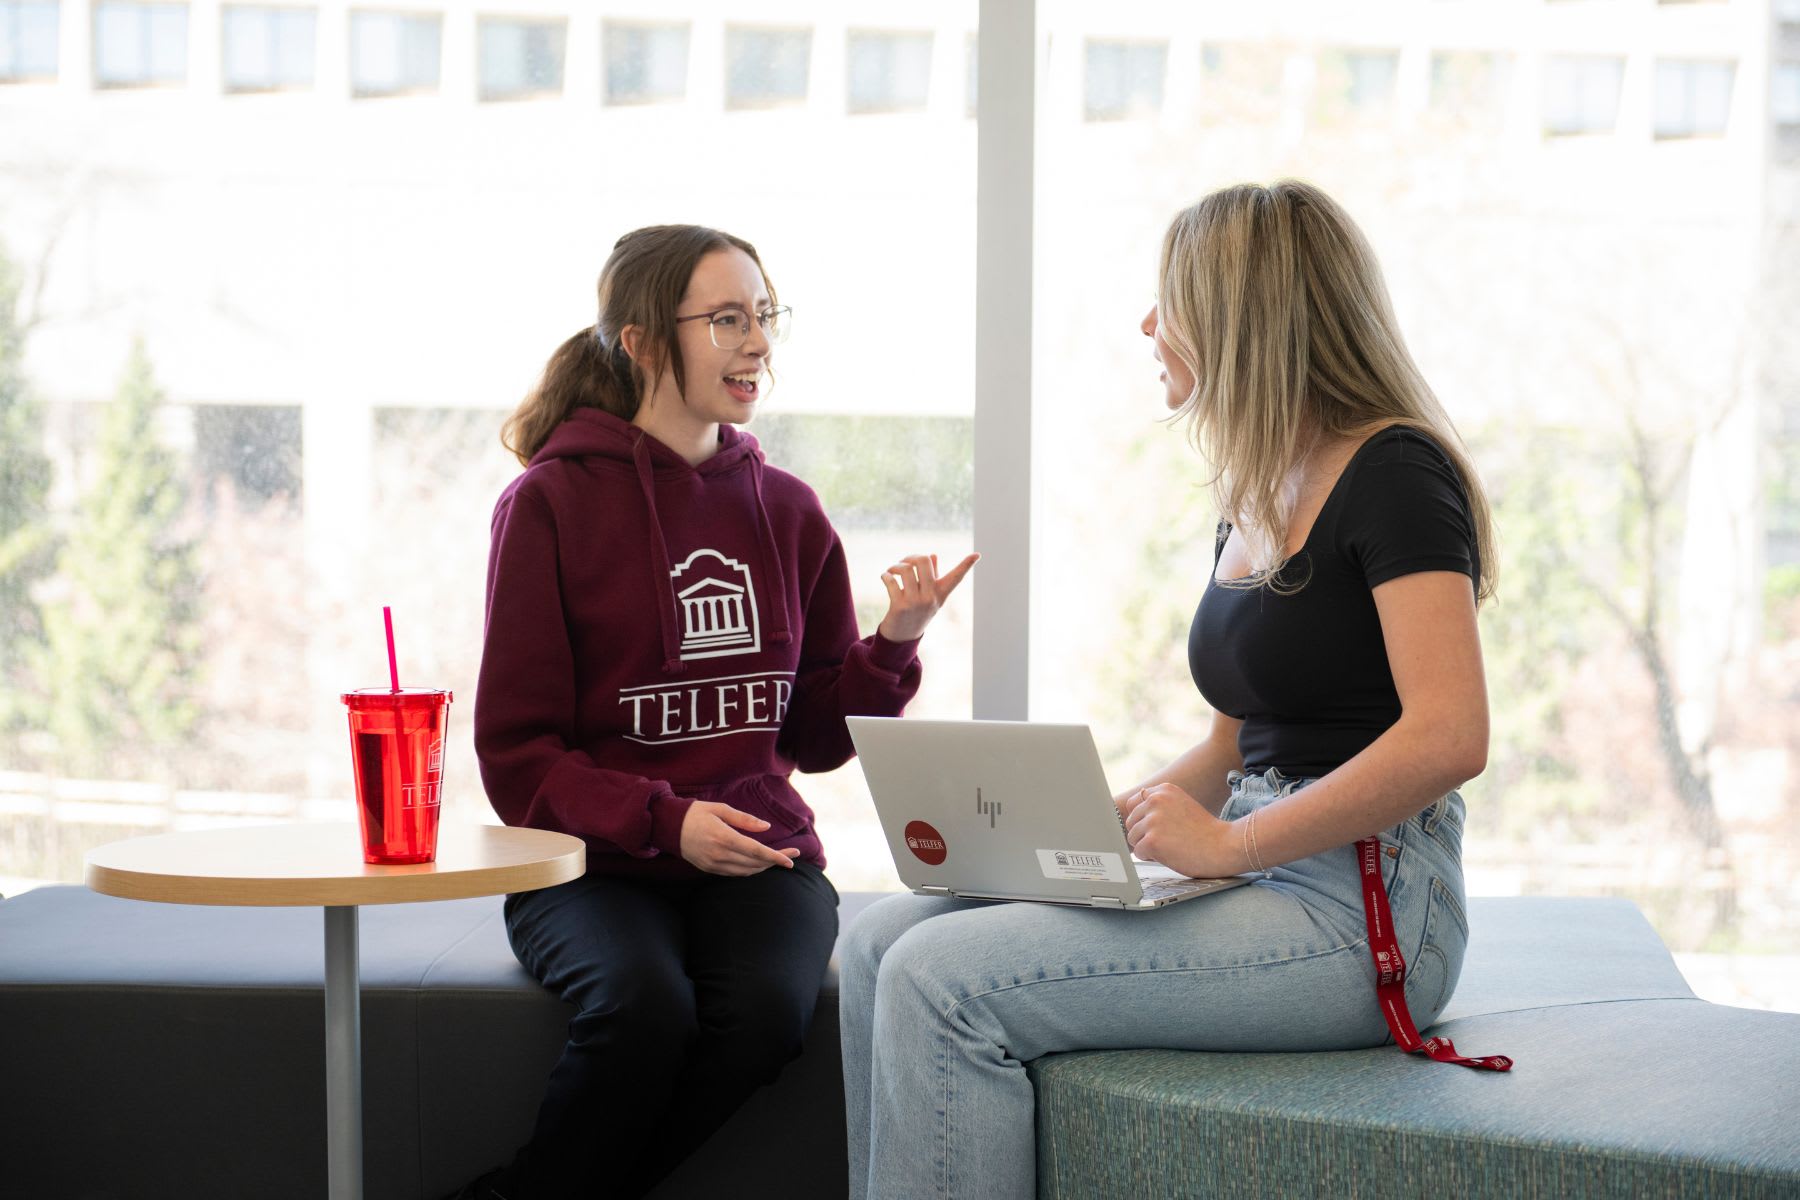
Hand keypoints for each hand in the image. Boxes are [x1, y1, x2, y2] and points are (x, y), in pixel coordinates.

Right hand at [677, 801, 801, 875]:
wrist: (668, 827)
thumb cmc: (696, 813)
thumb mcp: (721, 809)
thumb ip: (745, 819)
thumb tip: (766, 827)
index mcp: (724, 837)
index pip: (756, 851)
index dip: (776, 857)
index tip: (791, 860)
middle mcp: (719, 855)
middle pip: (754, 863)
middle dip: (775, 861)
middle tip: (792, 855)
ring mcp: (713, 865)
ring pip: (746, 871)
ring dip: (764, 867)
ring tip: (778, 858)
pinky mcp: (709, 869)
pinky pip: (735, 873)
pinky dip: (750, 869)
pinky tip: (758, 863)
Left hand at [877, 553, 978, 642]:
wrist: (903, 636)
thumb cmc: (916, 610)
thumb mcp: (928, 595)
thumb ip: (931, 575)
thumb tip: (933, 555)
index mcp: (941, 593)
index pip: (957, 577)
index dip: (967, 565)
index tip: (977, 555)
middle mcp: (931, 597)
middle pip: (923, 560)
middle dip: (911, 557)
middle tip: (904, 563)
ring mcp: (916, 602)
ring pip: (906, 569)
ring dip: (896, 566)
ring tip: (892, 571)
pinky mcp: (900, 606)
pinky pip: (891, 581)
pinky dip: (886, 576)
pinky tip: (885, 577)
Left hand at [1118, 784, 1246, 877]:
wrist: (1225, 846)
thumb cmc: (1205, 831)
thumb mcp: (1181, 806)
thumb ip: (1160, 806)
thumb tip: (1133, 815)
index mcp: (1163, 790)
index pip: (1134, 803)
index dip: (1141, 819)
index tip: (1155, 828)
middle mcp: (1156, 800)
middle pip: (1130, 821)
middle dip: (1143, 834)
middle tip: (1167, 840)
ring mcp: (1153, 820)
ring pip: (1132, 837)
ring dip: (1147, 846)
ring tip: (1170, 847)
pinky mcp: (1152, 840)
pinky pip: (1138, 852)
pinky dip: (1150, 858)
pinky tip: (1169, 854)